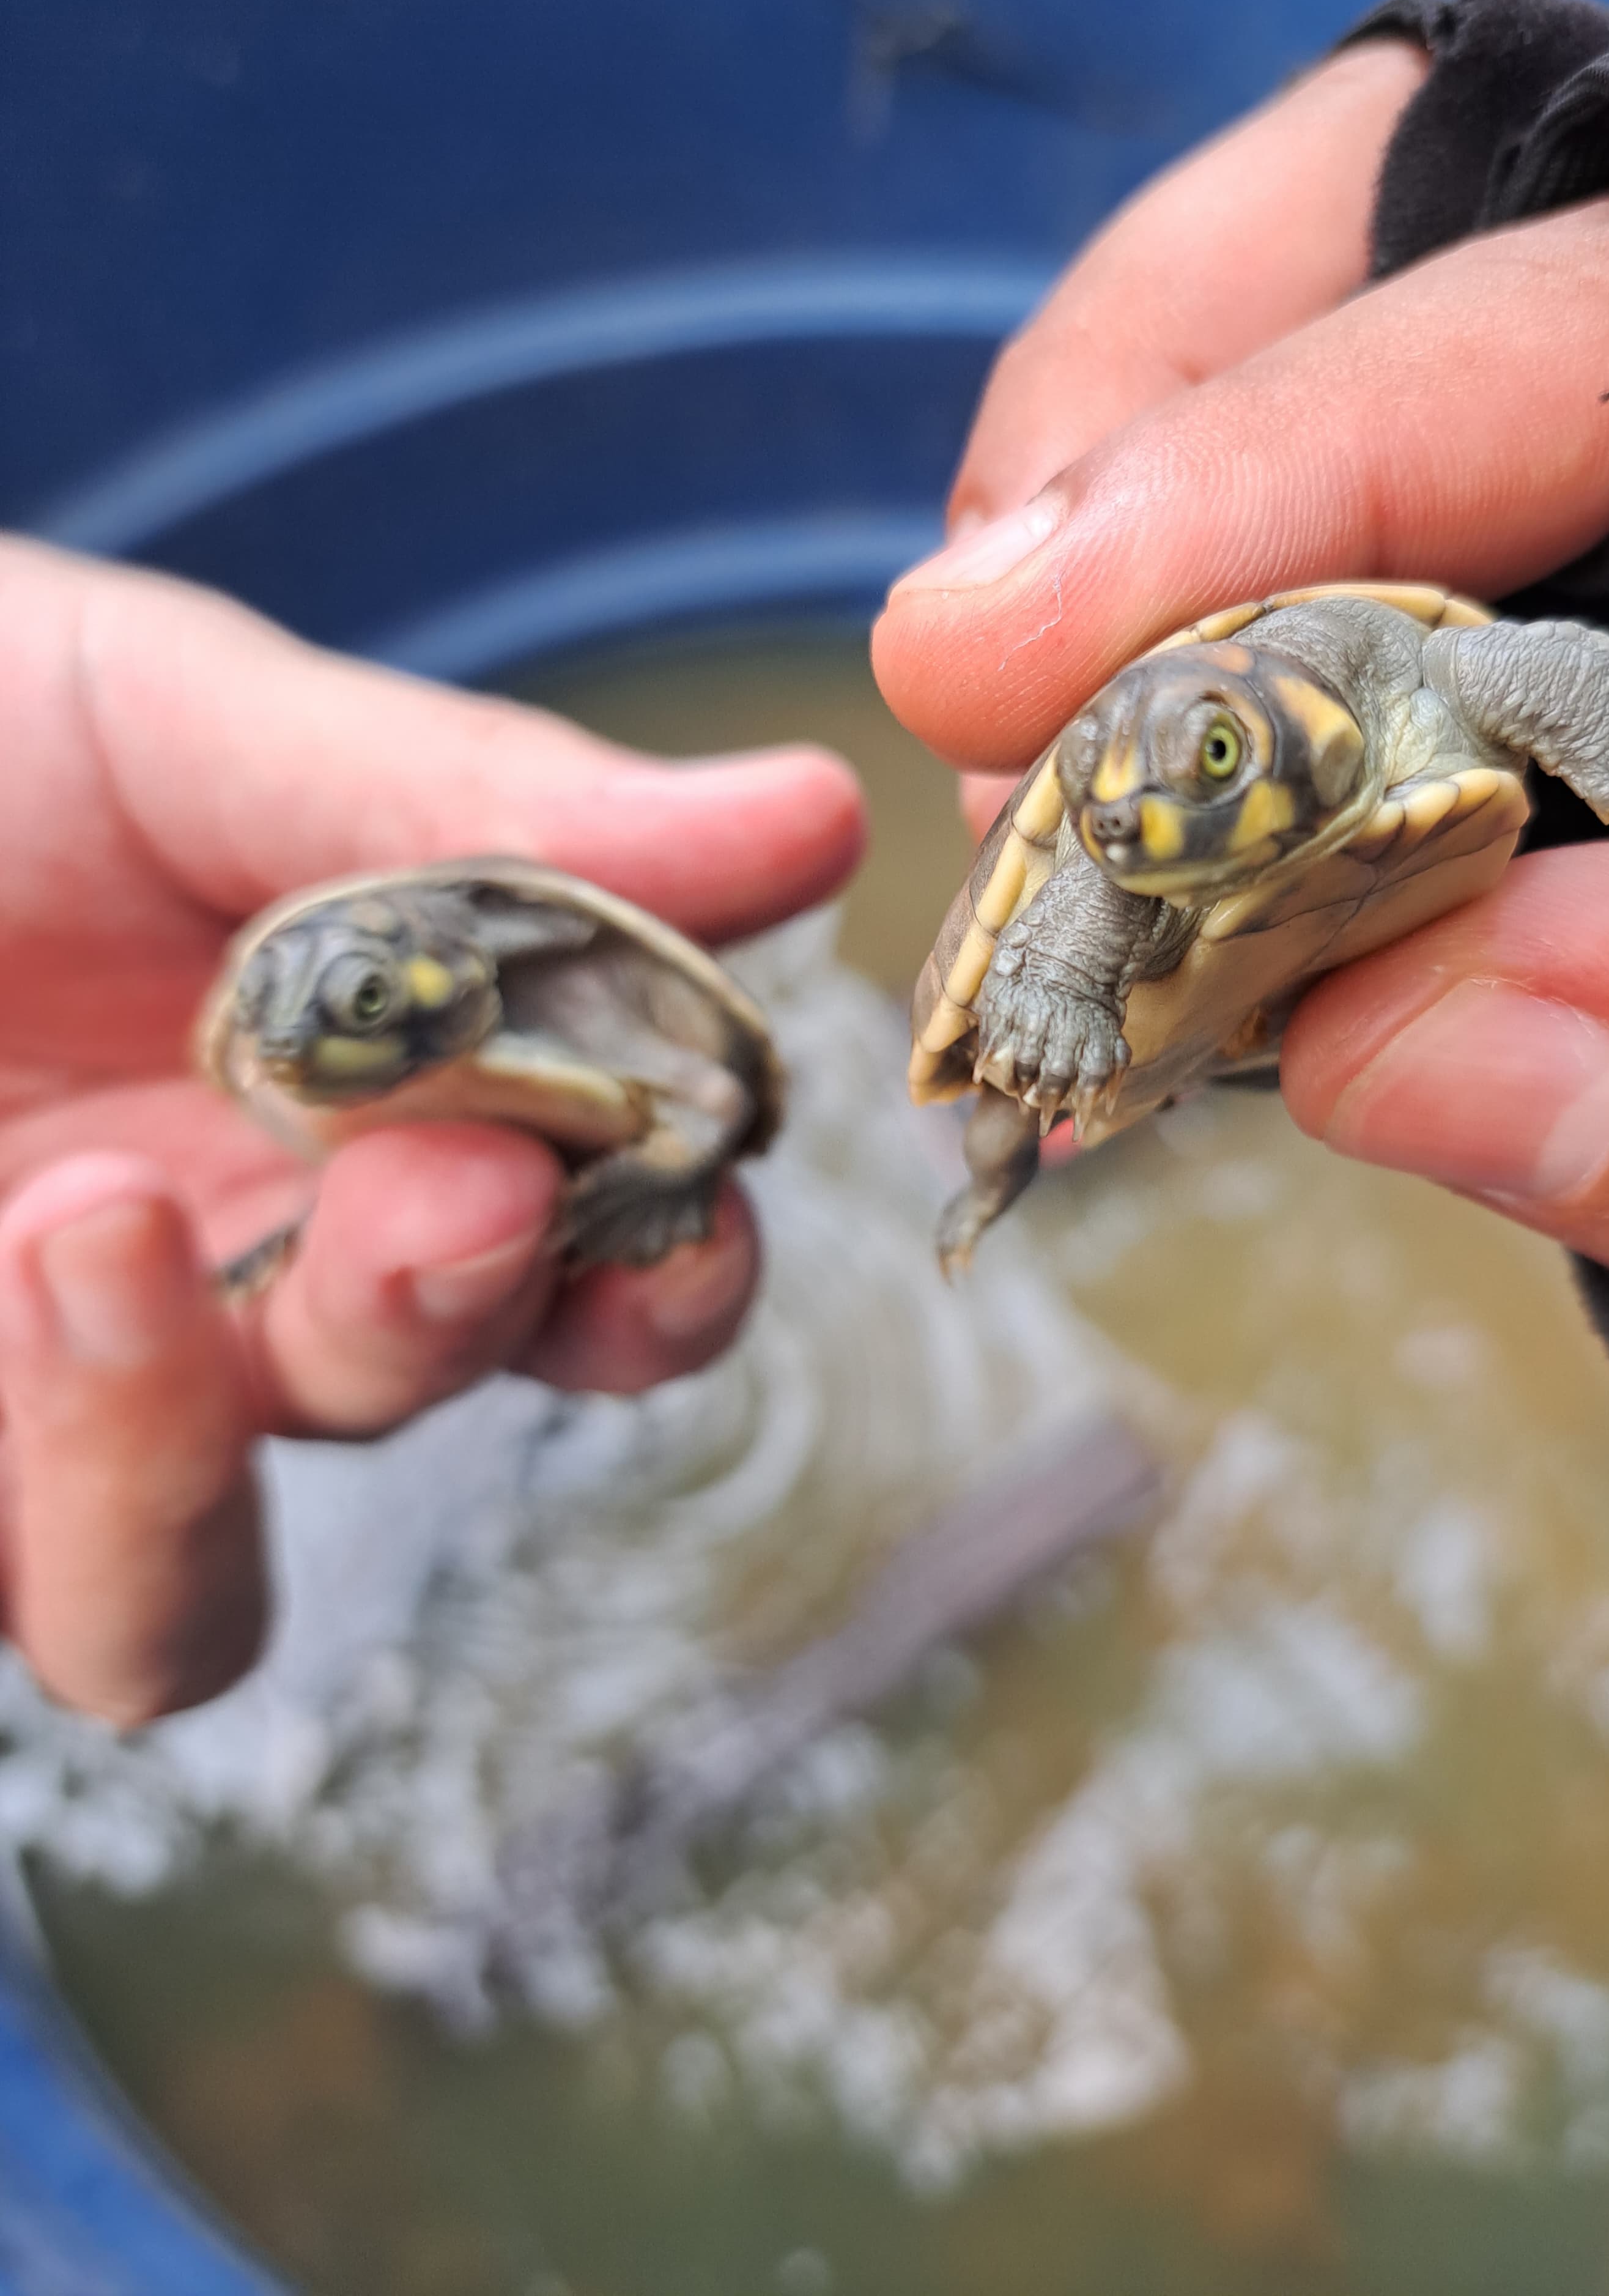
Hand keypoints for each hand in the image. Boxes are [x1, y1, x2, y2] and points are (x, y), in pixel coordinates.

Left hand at [0, 538, 863, 1721]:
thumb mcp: (175, 717)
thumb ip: (477, 803)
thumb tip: (818, 818)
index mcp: (331, 1095)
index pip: (580, 1238)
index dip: (676, 1235)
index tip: (711, 1127)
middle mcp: (204, 1274)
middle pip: (422, 1413)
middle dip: (482, 1315)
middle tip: (458, 1189)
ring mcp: (26, 1402)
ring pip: (181, 1602)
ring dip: (201, 1444)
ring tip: (115, 1226)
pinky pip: (40, 1579)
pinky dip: (83, 1447)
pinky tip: (41, 1250)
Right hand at [872, 44, 1608, 1338]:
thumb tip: (1391, 1048)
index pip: (1596, 331)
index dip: (1272, 472)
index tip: (998, 660)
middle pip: (1409, 200)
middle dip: (1146, 429)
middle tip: (980, 699)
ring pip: (1327, 299)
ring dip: (1125, 514)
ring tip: (1028, 766)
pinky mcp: (1561, 520)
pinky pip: (1326, 475)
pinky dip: (1186, 606)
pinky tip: (1132, 780)